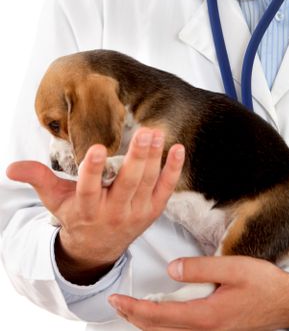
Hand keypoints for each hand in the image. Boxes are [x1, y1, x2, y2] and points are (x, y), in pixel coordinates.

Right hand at [7, 129, 184, 282]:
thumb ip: (37, 178)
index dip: (92, 170)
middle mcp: (113, 212)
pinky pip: (166, 189)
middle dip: (137, 159)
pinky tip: (178, 148)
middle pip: (127, 184)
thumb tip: (11, 168)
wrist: (98, 248)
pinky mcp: (153, 211)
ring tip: (157, 133)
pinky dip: (173, 170)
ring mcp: (136, 213)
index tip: (96, 149)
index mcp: (87, 209)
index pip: (88, 189)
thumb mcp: (54, 199)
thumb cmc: (76, 215)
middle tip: (144, 133)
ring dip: (155, 158)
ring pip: (147, 184)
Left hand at [109, 255, 288, 330]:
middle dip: (134, 317)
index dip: (134, 308)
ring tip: (133, 308)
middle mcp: (204, 330)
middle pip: (159, 329)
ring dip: (148, 322)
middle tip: (116, 304)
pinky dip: (165, 324)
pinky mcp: (216, 330)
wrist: (288, 303)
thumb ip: (200, 268)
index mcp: (205, 315)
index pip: (159, 315)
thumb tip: (172, 270)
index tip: (116, 300)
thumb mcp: (233, 268)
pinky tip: (162, 314)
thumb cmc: (264, 285)